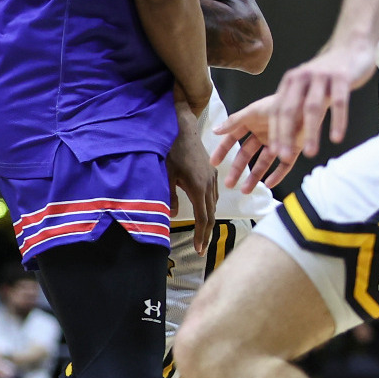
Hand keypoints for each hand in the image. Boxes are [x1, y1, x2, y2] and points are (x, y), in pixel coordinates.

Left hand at [168, 89, 216, 255]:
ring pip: (213, 204)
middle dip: (206, 233)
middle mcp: (209, 184)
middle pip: (210, 214)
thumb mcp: (165, 175)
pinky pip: (214, 194)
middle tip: (202, 250)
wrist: (181, 128)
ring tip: (202, 235)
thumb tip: (171, 216)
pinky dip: (209, 207)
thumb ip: (168, 197)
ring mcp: (212, 177)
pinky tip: (204, 211)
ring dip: (208, 220)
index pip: (202, 218)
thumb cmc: (169, 150)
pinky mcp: (211, 171)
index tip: (199, 250)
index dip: (200, 235)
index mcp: (198, 187)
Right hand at [209, 99, 292, 194]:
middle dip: (237, 169)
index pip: (233, 138)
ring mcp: (278, 142)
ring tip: (244, 190)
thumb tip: (215, 131)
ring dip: (254, 176)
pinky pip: (284, 165)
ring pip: (263, 163)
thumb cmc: (280, 102)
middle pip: (247, 154)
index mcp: (252, 123)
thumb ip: (234, 122)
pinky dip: (278, 175)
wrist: (306, 101)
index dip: (223, 150)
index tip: (214, 163)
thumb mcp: (253, 111)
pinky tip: (269, 183)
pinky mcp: (293, 148)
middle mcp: (263, 134)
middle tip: (228, 183)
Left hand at [266, 36, 373, 167]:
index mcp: (289, 82)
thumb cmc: (327, 76)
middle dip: (285, 135)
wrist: (352, 48)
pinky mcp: (342, 76)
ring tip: (310, 154)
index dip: (275, 132)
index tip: (275, 154)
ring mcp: (321, 75)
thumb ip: (296, 108)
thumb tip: (284, 138)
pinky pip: (339, 102)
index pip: (277, 111)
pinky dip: (337, 121)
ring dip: (310, 132)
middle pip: (289, 110)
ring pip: (312, 108)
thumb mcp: (307, 88)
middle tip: (285, 157)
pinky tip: (336, 138)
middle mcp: (301, 77)